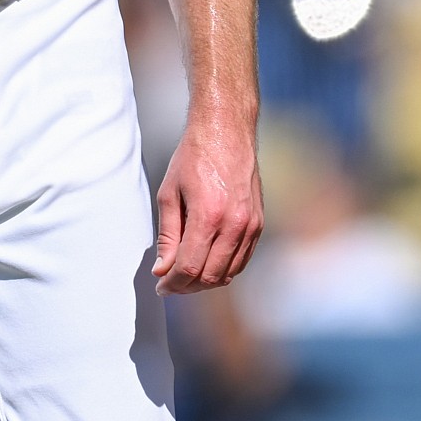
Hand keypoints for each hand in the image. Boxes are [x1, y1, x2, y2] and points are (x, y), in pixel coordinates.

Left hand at [152, 113, 262, 293]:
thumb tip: (162, 269)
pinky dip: (224, 269)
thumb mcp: (169, 193)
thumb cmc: (193, 158)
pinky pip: (242, 260)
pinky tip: (206, 263)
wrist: (226, 133)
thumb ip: (168, 235)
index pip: (190, 267)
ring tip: (184, 274)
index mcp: (209, 216)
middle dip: (187, 286)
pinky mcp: (259, 225)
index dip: (173, 283)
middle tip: (169, 283)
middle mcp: (235, 225)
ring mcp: (251, 227)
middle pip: (211, 276)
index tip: (160, 287)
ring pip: (229, 273)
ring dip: (206, 281)